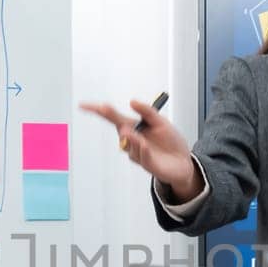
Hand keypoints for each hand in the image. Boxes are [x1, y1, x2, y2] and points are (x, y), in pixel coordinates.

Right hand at [80, 101, 199, 200]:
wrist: (183, 163)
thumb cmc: (171, 142)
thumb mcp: (161, 122)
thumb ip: (147, 112)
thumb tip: (132, 101)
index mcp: (134, 127)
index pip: (112, 117)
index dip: (98, 111)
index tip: (84, 105)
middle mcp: (133, 140)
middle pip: (118, 129)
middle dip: (112, 119)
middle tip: (106, 109)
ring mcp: (138, 153)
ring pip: (129, 144)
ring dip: (132, 138)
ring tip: (137, 135)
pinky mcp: (147, 164)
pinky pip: (141, 156)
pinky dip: (142, 150)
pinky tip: (145, 145)